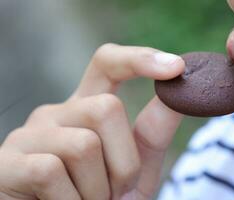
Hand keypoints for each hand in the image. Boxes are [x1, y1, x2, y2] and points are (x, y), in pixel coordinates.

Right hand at [0, 44, 184, 199]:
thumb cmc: (101, 199)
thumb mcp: (134, 166)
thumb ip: (153, 131)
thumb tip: (178, 93)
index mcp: (87, 109)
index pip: (108, 65)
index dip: (139, 59)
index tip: (176, 66)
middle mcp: (57, 113)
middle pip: (107, 108)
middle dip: (125, 162)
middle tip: (115, 192)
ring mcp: (30, 135)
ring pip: (84, 145)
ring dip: (99, 189)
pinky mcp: (8, 162)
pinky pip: (51, 171)